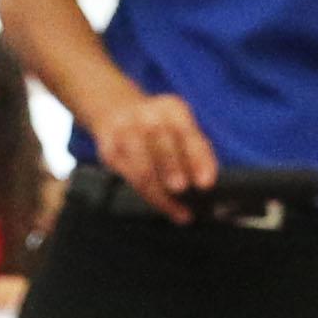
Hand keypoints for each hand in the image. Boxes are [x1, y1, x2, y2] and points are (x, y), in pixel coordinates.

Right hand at [87, 86, 215, 216]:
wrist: (116, 109)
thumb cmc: (160, 127)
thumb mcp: (180, 127)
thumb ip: (195, 151)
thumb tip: (207, 184)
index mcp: (171, 108)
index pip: (187, 133)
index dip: (198, 158)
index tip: (207, 182)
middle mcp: (146, 116)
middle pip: (160, 141)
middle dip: (171, 166)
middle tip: (182, 188)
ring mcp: (125, 132)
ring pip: (142, 167)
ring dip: (159, 190)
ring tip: (176, 209)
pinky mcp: (109, 150)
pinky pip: (130, 178)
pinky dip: (149, 196)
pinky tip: (165, 207)